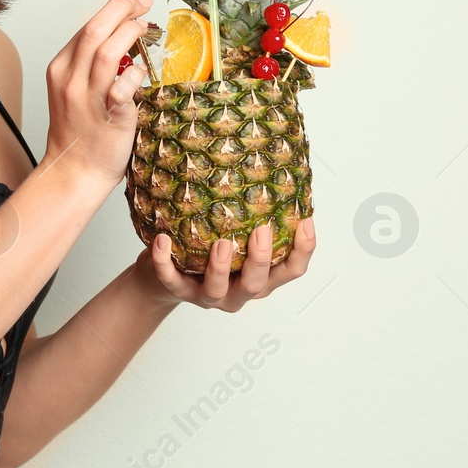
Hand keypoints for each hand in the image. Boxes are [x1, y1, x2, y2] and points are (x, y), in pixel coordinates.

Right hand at [42, 0, 152, 187]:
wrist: (75, 170)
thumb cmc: (80, 131)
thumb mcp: (75, 89)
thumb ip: (91, 64)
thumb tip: (122, 37)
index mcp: (61, 68)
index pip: (87, 25)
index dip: (114, 8)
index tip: (135, 3)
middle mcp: (70, 79)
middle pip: (95, 29)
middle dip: (123, 10)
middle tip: (143, 6)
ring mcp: (87, 97)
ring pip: (107, 51)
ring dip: (131, 34)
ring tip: (146, 31)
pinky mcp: (107, 116)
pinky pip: (122, 86)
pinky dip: (135, 73)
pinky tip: (142, 70)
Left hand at [137, 218, 316, 311]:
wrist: (165, 280)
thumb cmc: (208, 252)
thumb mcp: (237, 238)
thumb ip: (253, 219)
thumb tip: (270, 171)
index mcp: (259, 278)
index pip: (290, 271)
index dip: (304, 251)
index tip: (306, 221)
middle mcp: (238, 291)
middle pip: (258, 285)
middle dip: (262, 259)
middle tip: (262, 230)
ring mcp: (207, 296)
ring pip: (217, 290)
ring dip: (220, 267)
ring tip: (222, 243)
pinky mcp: (177, 291)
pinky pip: (170, 280)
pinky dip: (165, 262)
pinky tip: (162, 240)